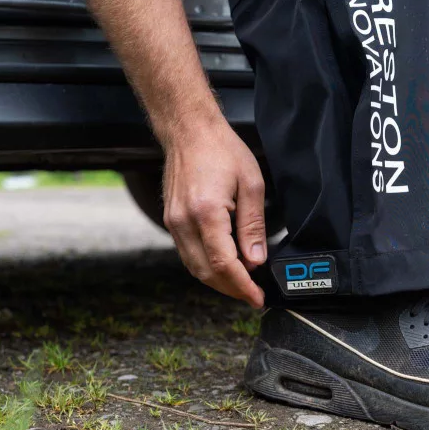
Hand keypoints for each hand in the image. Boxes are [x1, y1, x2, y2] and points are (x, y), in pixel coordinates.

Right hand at [162, 112, 265, 307]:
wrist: (189, 131)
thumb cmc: (222, 150)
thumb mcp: (252, 185)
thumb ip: (253, 226)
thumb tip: (256, 261)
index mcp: (206, 212)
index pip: (224, 264)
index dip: (242, 286)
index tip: (257, 298)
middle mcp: (184, 222)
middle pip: (207, 273)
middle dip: (232, 289)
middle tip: (253, 296)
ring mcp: (173, 223)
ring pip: (195, 268)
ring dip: (219, 281)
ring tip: (242, 284)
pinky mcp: (170, 221)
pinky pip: (188, 254)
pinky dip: (207, 267)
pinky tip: (225, 266)